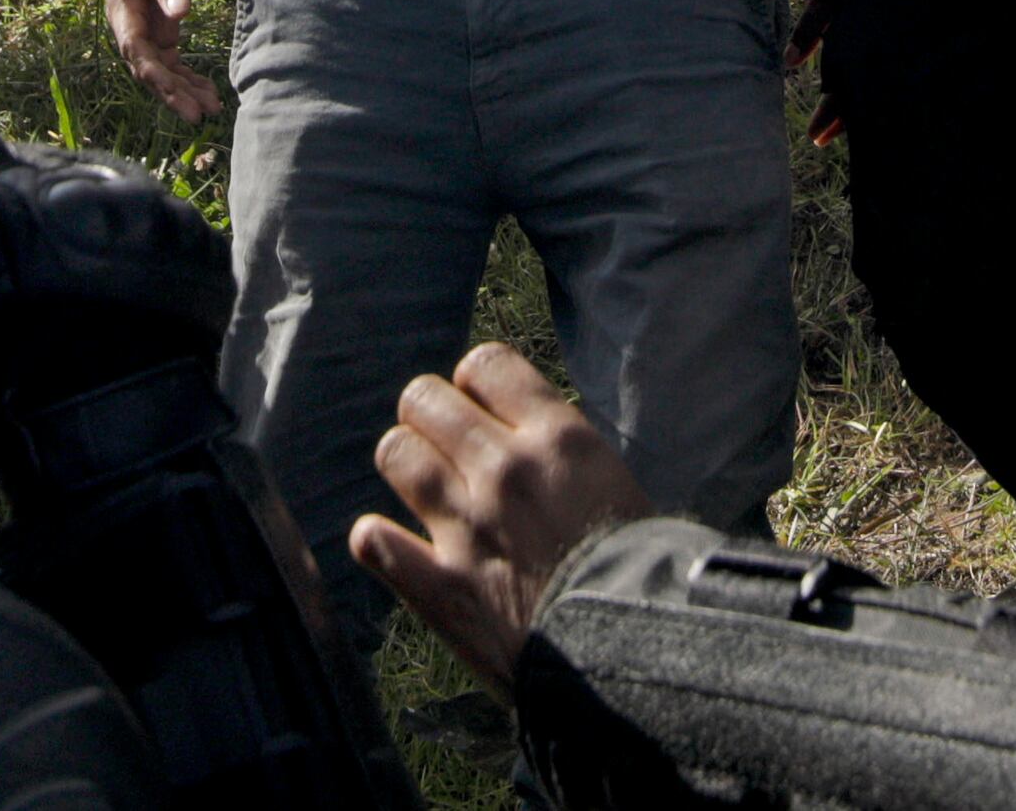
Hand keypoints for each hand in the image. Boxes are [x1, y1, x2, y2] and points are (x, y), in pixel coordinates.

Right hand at [105, 0, 223, 122]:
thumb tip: (179, 14)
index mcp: (121, 5)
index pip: (135, 50)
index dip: (156, 77)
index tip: (178, 97)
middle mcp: (128, 23)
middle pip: (147, 67)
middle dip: (172, 92)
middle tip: (199, 114)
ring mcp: (144, 27)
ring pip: (160, 68)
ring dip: (182, 89)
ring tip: (210, 108)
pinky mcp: (161, 27)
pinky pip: (171, 59)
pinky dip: (187, 76)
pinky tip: (207, 92)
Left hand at [352, 342, 647, 694]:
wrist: (637, 651)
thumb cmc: (641, 570)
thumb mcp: (616, 483)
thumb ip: (563, 452)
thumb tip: (529, 433)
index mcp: (557, 437)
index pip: (484, 364)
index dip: (475, 384)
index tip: (482, 409)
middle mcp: (505, 469)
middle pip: (424, 399)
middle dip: (431, 418)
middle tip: (449, 450)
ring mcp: (466, 527)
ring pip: (396, 454)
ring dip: (406, 465)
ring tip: (425, 489)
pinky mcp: (441, 587)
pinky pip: (374, 542)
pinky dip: (377, 541)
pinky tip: (391, 545)